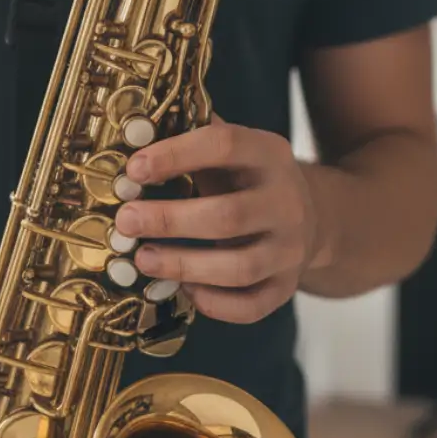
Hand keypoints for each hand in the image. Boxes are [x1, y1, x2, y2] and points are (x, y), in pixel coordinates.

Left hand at [114, 115, 320, 323]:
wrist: (310, 217)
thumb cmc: (246, 180)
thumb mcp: (231, 150)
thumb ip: (191, 138)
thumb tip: (131, 131)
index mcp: (269, 154)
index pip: (224, 146)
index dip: (175, 155)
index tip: (134, 170)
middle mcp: (288, 202)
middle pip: (228, 216)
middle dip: (169, 220)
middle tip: (126, 221)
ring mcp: (290, 249)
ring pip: (239, 267)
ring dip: (184, 266)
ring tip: (142, 259)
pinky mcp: (286, 287)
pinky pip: (250, 306)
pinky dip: (213, 303)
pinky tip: (183, 290)